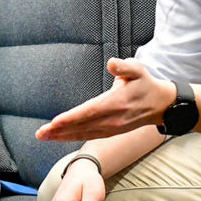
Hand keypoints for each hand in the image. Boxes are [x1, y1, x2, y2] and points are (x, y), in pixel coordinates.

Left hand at [36, 58, 174, 141]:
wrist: (161, 105)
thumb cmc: (145, 83)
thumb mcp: (138, 70)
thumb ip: (125, 66)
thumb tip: (112, 63)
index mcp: (116, 103)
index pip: (90, 111)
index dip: (72, 117)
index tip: (55, 121)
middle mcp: (112, 119)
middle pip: (82, 126)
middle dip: (60, 130)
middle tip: (40, 133)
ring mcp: (111, 128)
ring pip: (83, 133)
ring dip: (62, 136)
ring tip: (43, 136)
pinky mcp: (110, 131)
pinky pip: (88, 136)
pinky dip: (72, 137)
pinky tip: (59, 137)